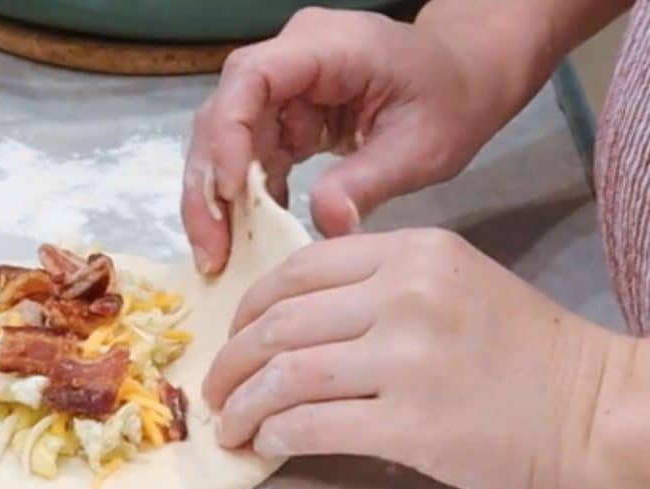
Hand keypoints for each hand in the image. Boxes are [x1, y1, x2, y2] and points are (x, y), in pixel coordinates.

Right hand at [182, 8, 507, 272]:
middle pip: (221, 114)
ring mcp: (284, 89)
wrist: (465, 81)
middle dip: (208, 186)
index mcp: (327, 47)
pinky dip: (243, 202)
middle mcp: (291, 60)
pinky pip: (247, 158)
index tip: (228, 194)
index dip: (227, 136)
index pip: (250, 78)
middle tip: (211, 250)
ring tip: (218, 256)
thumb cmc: (451, 100)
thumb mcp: (421, 147)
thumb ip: (368, 182)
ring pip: (223, 141)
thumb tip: (324, 225)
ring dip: (217, 202)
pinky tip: (246, 239)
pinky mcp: (284, 118)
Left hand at [203, 228, 637, 488]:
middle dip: (231, 362)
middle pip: (280, 324)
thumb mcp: (452, 285)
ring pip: (287, 376)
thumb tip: (287, 323)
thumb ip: (375, 288)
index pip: (299, 270)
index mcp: (412, 253)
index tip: (231, 339)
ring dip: (243, 407)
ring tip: (229, 427)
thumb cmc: (520, 350)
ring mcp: (409, 359)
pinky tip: (268, 447)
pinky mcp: (413, 423)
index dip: (248, 309)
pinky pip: (315, 425)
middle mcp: (406, 295)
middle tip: (214, 390)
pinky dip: (278, 437)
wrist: (593, 408)